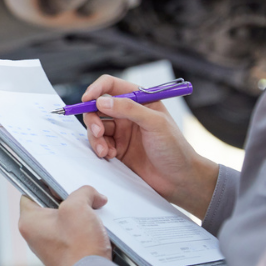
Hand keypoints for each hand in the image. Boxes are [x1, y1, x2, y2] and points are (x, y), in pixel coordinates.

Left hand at [19, 187, 110, 265]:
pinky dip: (82, 229)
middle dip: (69, 201)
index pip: (30, 193)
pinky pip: (72, 234)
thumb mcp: (78, 207)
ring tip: (90, 216)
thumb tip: (93, 195)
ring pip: (63, 220)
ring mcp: (49, 245)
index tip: (61, 185)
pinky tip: (94, 229)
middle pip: (50, 206)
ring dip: (78, 215)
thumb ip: (84, 192)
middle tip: (82, 201)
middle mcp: (35, 235)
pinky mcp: (63, 254)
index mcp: (29, 221)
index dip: (47, 185)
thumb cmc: (78, 248)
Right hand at [82, 75, 218, 218]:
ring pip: (96, 126)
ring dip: (95, 138)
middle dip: (93, 118)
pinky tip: (110, 156)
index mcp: (140, 100)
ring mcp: (121, 131)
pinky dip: (100, 148)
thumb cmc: (175, 149)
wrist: (179, 179)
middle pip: (98, 107)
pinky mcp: (117, 148)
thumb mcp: (155, 123)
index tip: (87, 100)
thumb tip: (102, 101)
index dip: (96, 89)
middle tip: (97, 132)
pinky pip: (99, 143)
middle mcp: (128, 113)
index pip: (111, 86)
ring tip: (105, 151)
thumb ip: (129, 109)